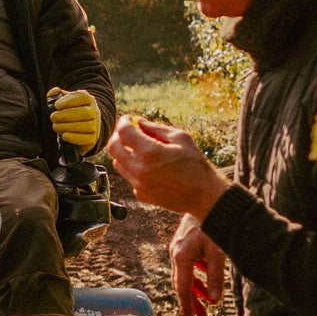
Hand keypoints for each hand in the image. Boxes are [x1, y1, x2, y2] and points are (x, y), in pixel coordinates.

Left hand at [49, 87, 101, 151]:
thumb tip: (53, 93)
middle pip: (85, 112)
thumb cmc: (71, 111)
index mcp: (88, 99)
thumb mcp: (65, 100)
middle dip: (66, 115)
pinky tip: (64, 135)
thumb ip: (57, 94)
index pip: (82, 97)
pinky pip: (87, 139)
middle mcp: (94, 111)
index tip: (56, 105)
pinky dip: (74, 137)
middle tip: (53, 117)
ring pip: (87, 126)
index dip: (69, 101)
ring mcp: (95, 125)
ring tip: (56, 126)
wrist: (83, 126)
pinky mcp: (92, 138)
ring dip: (68, 126)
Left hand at [106, 115, 227, 221]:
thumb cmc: (196, 165)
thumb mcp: (181, 138)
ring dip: (124, 153)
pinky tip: (149, 167)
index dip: (123, 121)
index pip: (123, 132)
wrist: (204, 196)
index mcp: (151, 152)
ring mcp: (138, 184)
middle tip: (129, 132)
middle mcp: (140, 170)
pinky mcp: (140, 195)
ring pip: (117, 163)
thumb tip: (138, 121)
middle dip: (118, 136)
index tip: (128, 119)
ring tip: (139, 149)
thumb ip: (156, 128)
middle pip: (113, 148)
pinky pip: (128, 176)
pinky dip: (133, 168)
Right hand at [170, 215, 226, 315]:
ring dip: (195, 290)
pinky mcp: (182, 243)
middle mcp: (176, 253)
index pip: (183, 289)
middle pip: (181, 284)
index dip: (187, 308)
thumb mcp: (218, 252)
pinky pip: (186, 266)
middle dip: (191, 302)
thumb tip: (215, 301)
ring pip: (184, 276)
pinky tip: (206, 281)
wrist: (206, 198)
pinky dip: (195, 276)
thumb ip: (216, 277)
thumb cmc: (214, 224)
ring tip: (206, 303)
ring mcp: (178, 247)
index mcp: (182, 256)